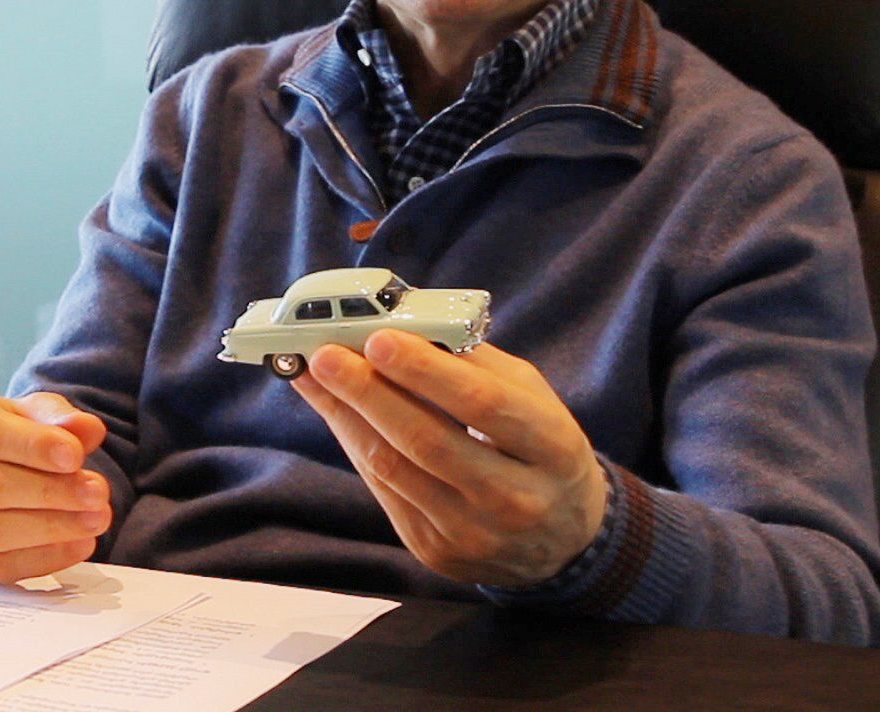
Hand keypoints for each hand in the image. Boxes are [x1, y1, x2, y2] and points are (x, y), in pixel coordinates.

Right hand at [0, 391, 112, 583]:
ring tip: (96, 518)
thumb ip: (59, 417)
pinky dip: (43, 558)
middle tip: (97, 492)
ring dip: (49, 527)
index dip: (32, 446)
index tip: (75, 455)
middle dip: (48, 491)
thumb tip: (85, 429)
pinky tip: (80, 543)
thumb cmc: (13, 434)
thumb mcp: (36, 412)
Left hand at [290, 330, 606, 586]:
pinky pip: (384, 491)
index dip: (426, 371)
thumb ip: (476, 363)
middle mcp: (517, 499)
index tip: (379, 338)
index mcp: (554, 449)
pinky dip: (355, 444)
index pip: (482, 404)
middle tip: (326, 355)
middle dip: (369, 393)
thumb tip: (404, 327)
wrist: (563, 540)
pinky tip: (337, 411)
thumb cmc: (542, 449)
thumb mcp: (533, 399)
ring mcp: (473, 534)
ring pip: (395, 469)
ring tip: (316, 376)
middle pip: (428, 441)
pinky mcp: (437, 552)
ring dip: (347, 416)